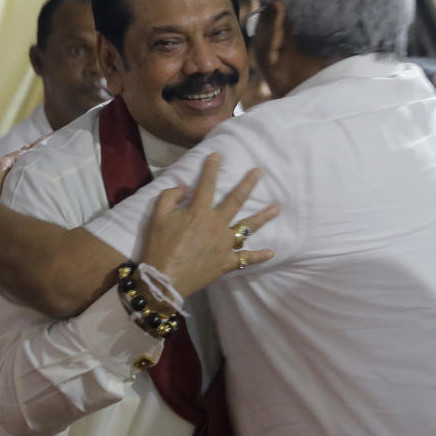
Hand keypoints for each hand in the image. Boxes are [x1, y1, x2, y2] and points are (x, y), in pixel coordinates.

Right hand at [142, 153, 279, 298]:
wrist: (164, 279)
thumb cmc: (159, 247)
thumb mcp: (157, 217)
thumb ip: (170, 196)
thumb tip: (185, 186)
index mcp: (199, 212)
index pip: (207, 184)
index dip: (211, 168)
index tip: (217, 155)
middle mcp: (217, 225)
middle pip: (236, 200)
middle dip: (248, 184)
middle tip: (259, 172)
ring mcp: (225, 244)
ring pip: (248, 227)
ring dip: (264, 217)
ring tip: (277, 208)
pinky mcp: (227, 262)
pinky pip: (246, 259)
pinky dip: (259, 256)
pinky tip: (271, 252)